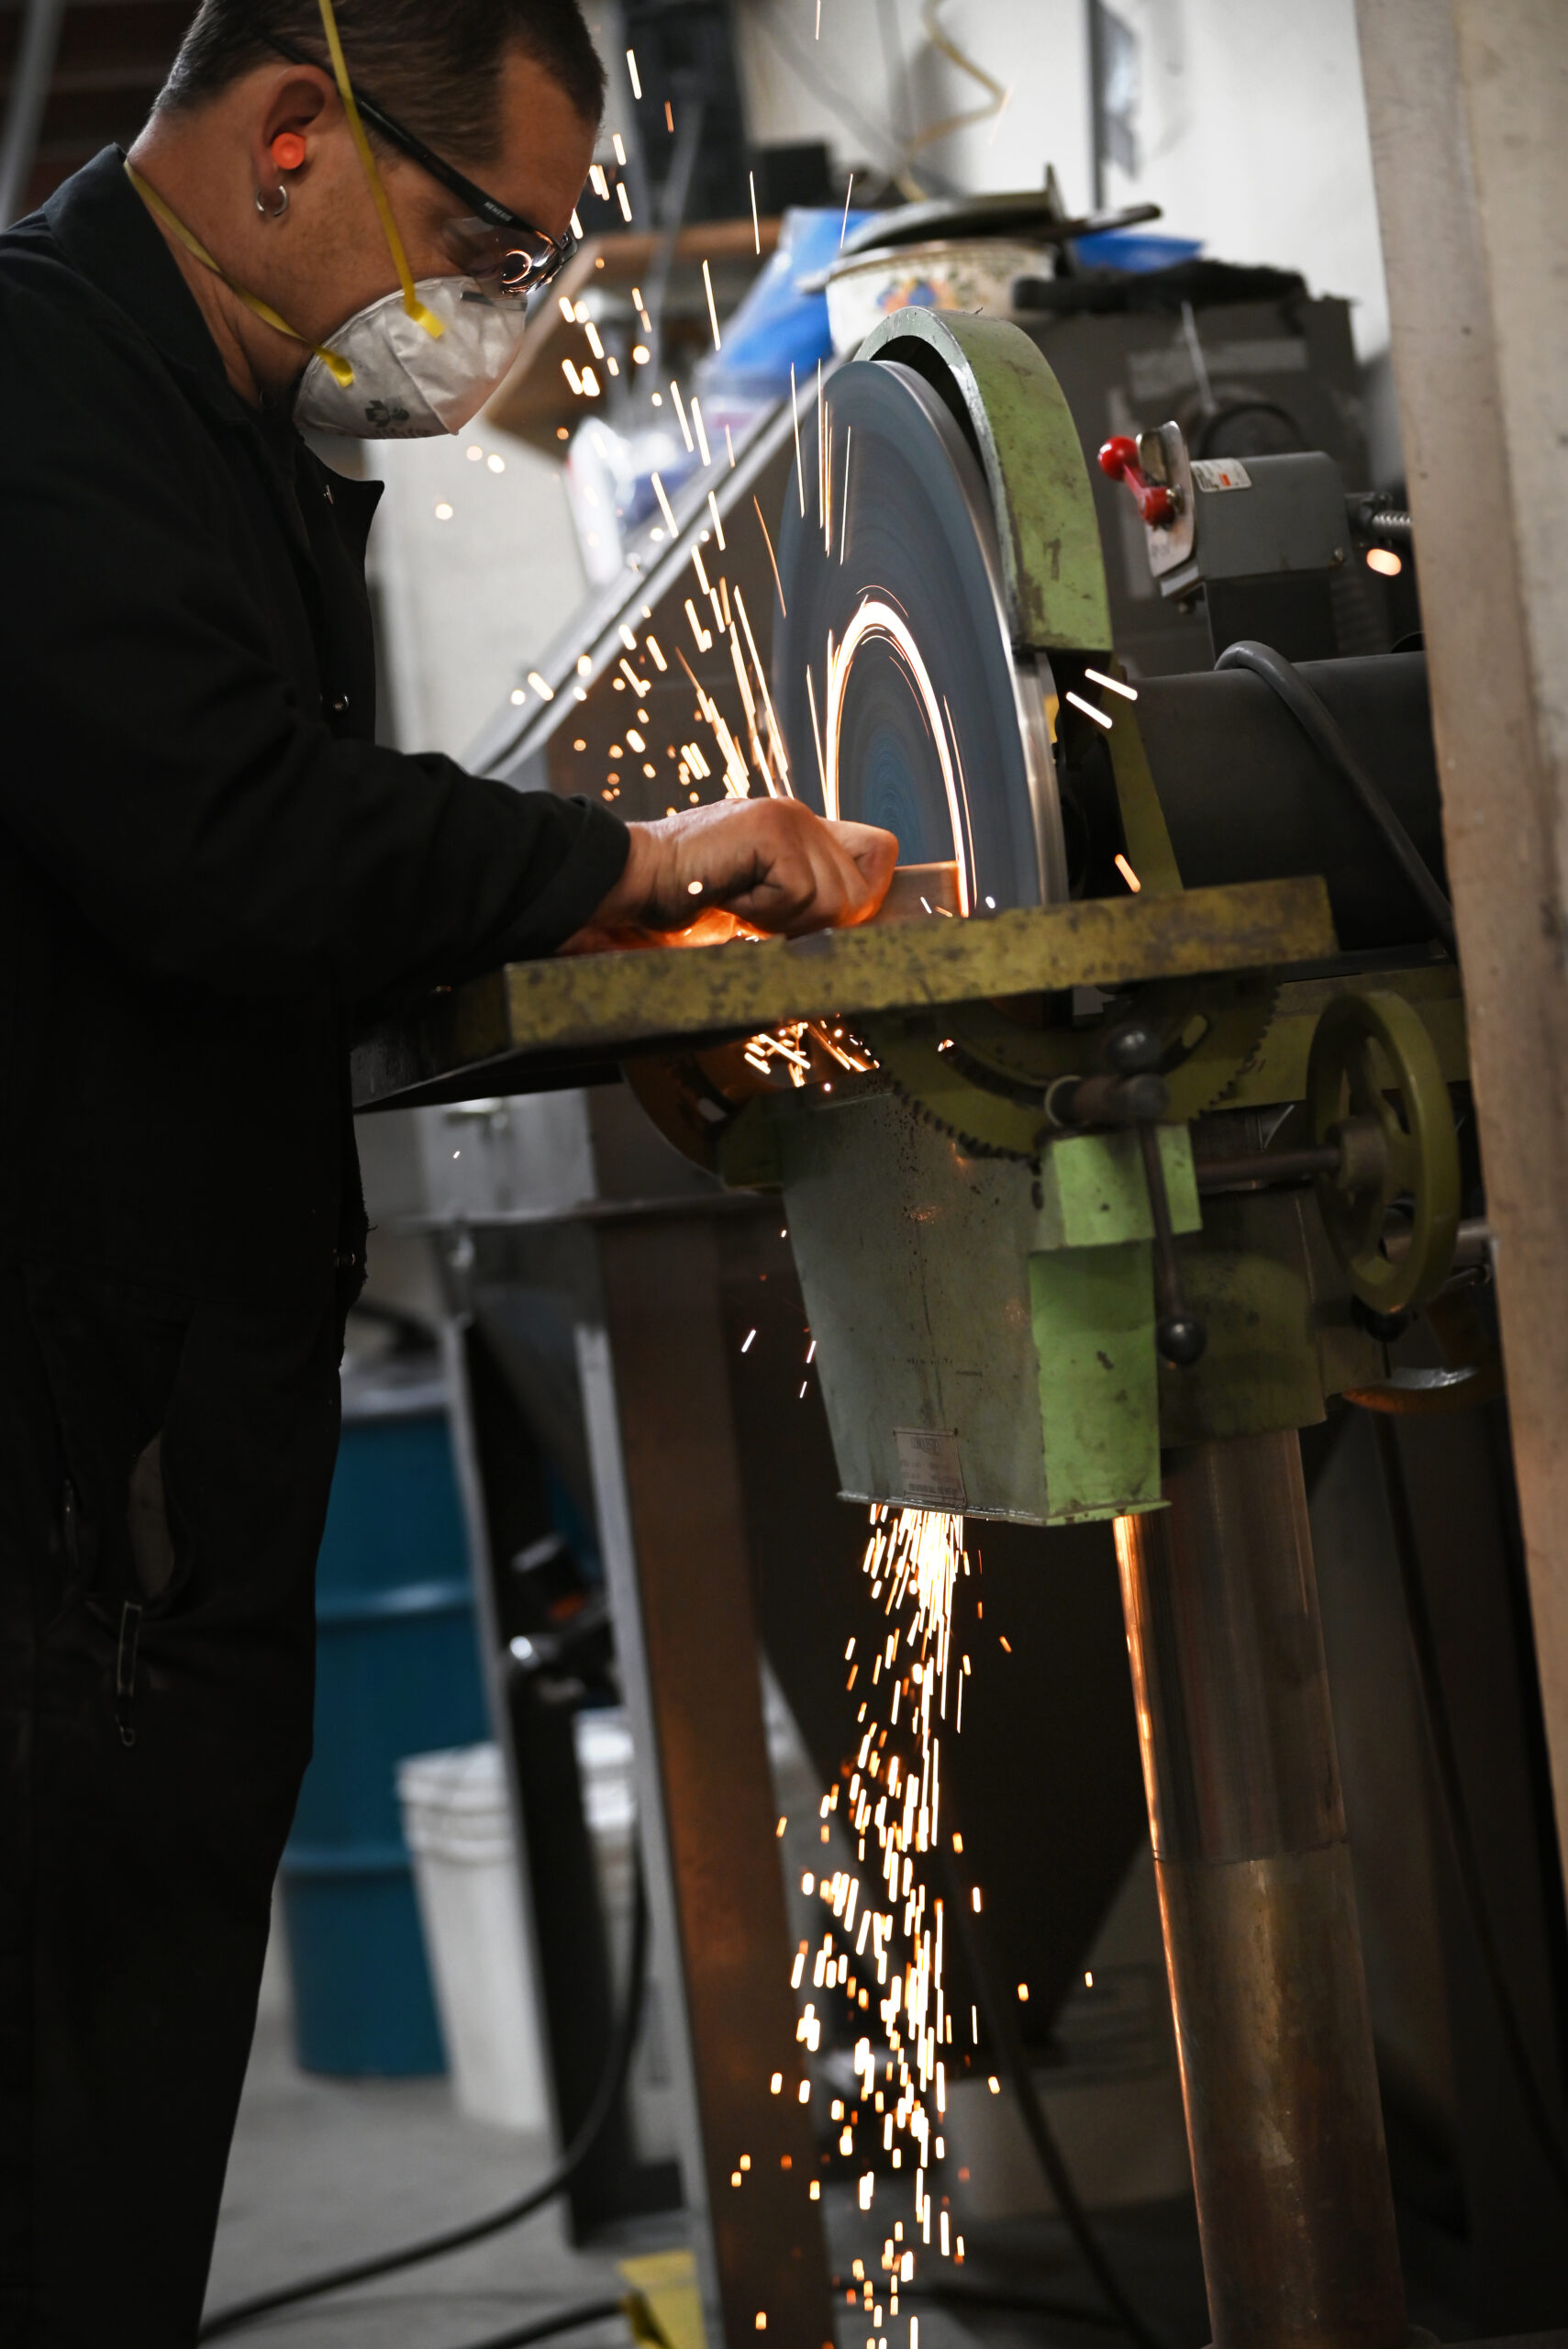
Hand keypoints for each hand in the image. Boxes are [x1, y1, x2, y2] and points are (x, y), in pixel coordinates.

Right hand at [566, 798, 897, 949]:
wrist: (637, 880)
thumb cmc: (689, 900)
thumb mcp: (762, 905)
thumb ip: (807, 903)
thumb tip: (861, 930)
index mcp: (805, 830)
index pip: (881, 851)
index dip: (866, 893)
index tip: (822, 921)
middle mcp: (803, 816)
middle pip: (862, 893)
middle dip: (815, 926)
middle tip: (760, 917)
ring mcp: (789, 818)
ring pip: (835, 900)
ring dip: (786, 922)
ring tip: (743, 904)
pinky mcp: (771, 831)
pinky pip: (800, 896)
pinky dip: (763, 913)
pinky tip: (730, 895)